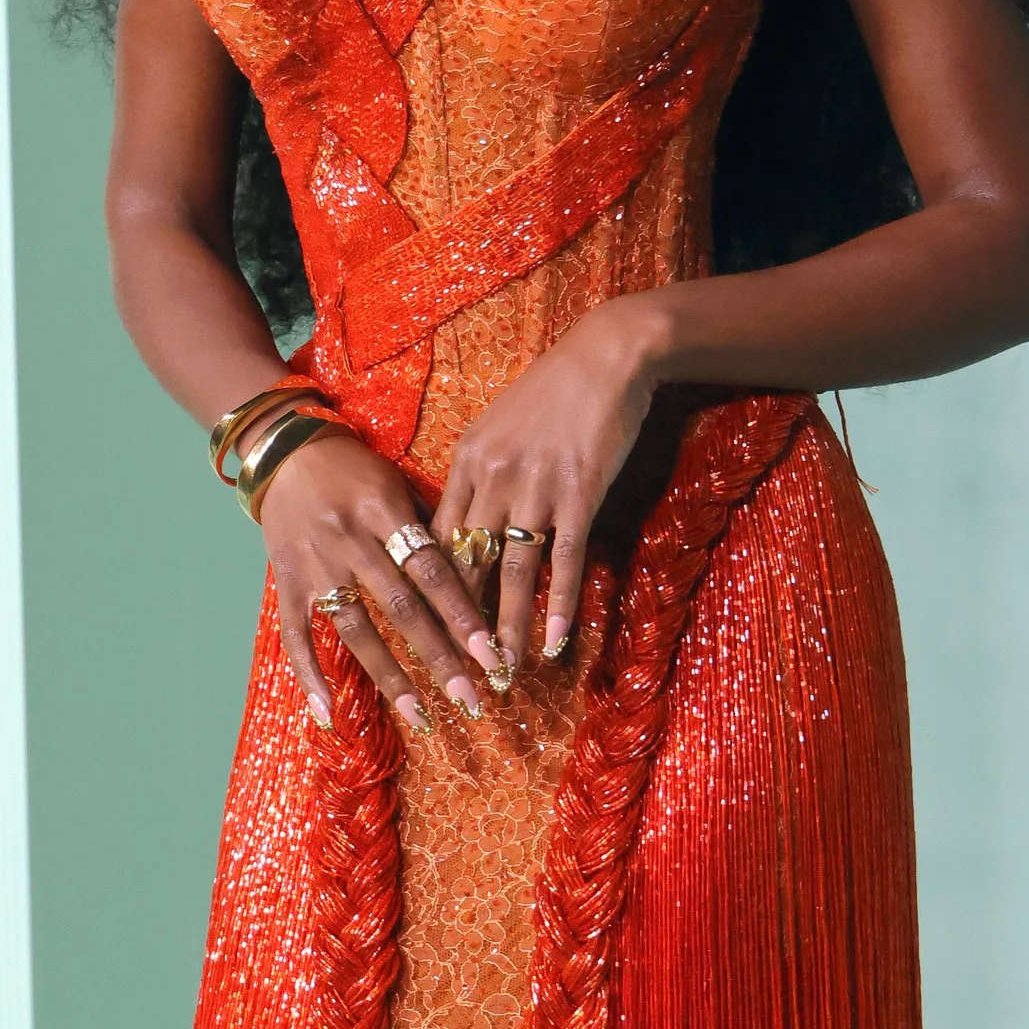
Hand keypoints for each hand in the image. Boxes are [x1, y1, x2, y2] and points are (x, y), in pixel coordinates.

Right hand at [259, 431, 506, 731]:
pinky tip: (328, 714)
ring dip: (390, 676)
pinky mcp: (287, 582)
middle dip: (439, 657)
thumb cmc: (354, 469)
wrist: (285, 452)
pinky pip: (296, 635)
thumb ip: (427, 528)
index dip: (462, 614)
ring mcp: (315, 565)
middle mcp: (349, 540)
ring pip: (356, 629)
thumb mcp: (396, 484)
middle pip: (401, 607)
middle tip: (471, 700)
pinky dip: (310, 676)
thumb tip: (472, 578)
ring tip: (420, 714)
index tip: (490, 654)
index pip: (431, 570)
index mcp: (384, 510)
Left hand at [432, 298, 668, 663]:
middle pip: (468, 564)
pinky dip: (559, 603)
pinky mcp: (578, 494)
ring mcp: (535, 488)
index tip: (423, 630)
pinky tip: (557, 640)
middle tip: (454, 668)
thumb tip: (464, 521)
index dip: (430, 590)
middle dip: (459, 622)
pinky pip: (565, 559)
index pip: (437, 539)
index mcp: (465, 462)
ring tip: (504, 671)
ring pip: (512, 572)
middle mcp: (492, 479)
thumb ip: (479, 474)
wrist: (605, 356)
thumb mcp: (498, 426)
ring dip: (508, 627)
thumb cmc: (552, 391)